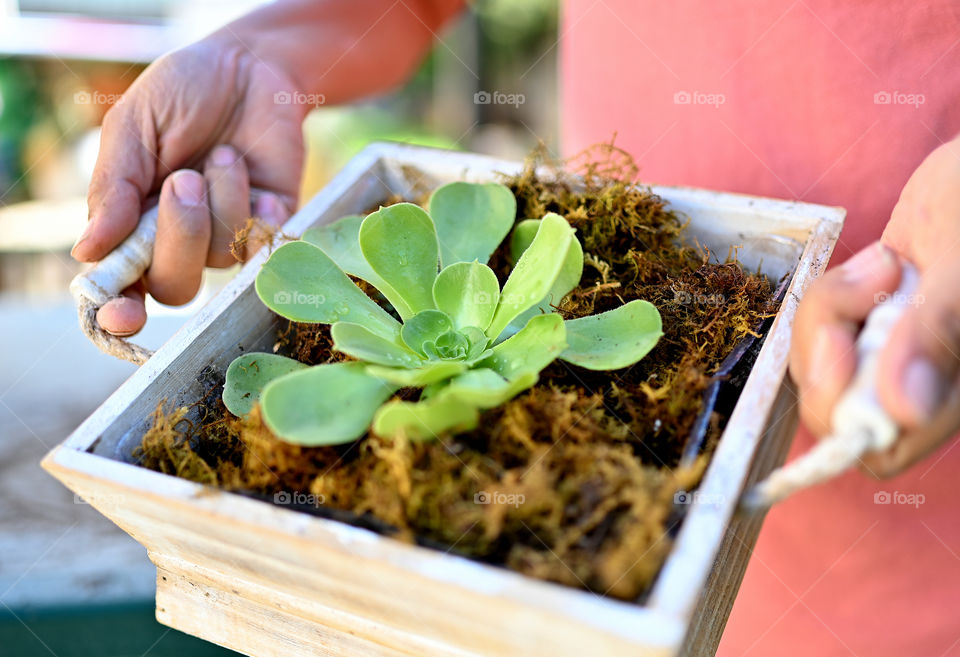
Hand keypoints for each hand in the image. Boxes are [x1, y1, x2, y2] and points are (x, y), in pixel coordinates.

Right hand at [71, 34, 305, 335]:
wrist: (251, 67)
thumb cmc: (183, 93)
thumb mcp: (134, 127)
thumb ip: (114, 188)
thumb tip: (88, 252)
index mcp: (132, 223)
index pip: (123, 287)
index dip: (120, 311)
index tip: (122, 314)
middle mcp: (180, 240)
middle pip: (174, 286)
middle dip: (179, 236)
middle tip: (183, 178)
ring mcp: (228, 236)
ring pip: (220, 258)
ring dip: (221, 200)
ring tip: (224, 155)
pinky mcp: (272, 227)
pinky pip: (263, 243)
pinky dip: (258, 206)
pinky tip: (256, 176)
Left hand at [791, 138, 959, 477]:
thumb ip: (939, 331)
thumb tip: (905, 407)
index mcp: (955, 391)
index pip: (879, 448)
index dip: (845, 416)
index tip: (843, 347)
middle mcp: (921, 382)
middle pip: (833, 404)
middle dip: (829, 345)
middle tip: (868, 284)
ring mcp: (893, 350)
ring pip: (820, 359)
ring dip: (834, 307)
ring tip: (890, 262)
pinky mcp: (871, 317)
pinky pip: (824, 323)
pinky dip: (837, 290)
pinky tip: (885, 260)